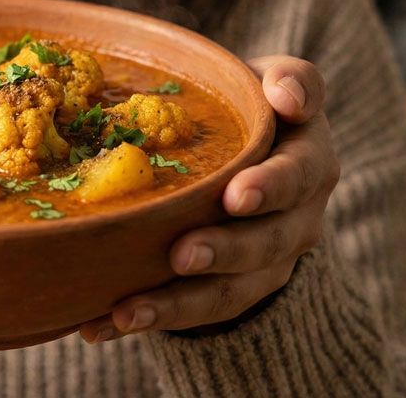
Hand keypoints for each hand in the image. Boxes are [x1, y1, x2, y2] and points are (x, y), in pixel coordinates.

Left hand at [79, 55, 338, 342]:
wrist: (238, 153)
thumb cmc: (245, 107)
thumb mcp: (267, 83)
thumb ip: (289, 80)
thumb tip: (288, 97)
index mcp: (308, 161)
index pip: (300, 175)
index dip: (272, 187)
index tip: (236, 195)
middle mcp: (297, 219)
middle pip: (267, 243)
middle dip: (224, 252)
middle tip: (182, 255)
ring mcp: (265, 263)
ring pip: (230, 292)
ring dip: (179, 305)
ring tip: (130, 312)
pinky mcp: (228, 291)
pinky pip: (191, 314)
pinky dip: (146, 320)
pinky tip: (97, 326)